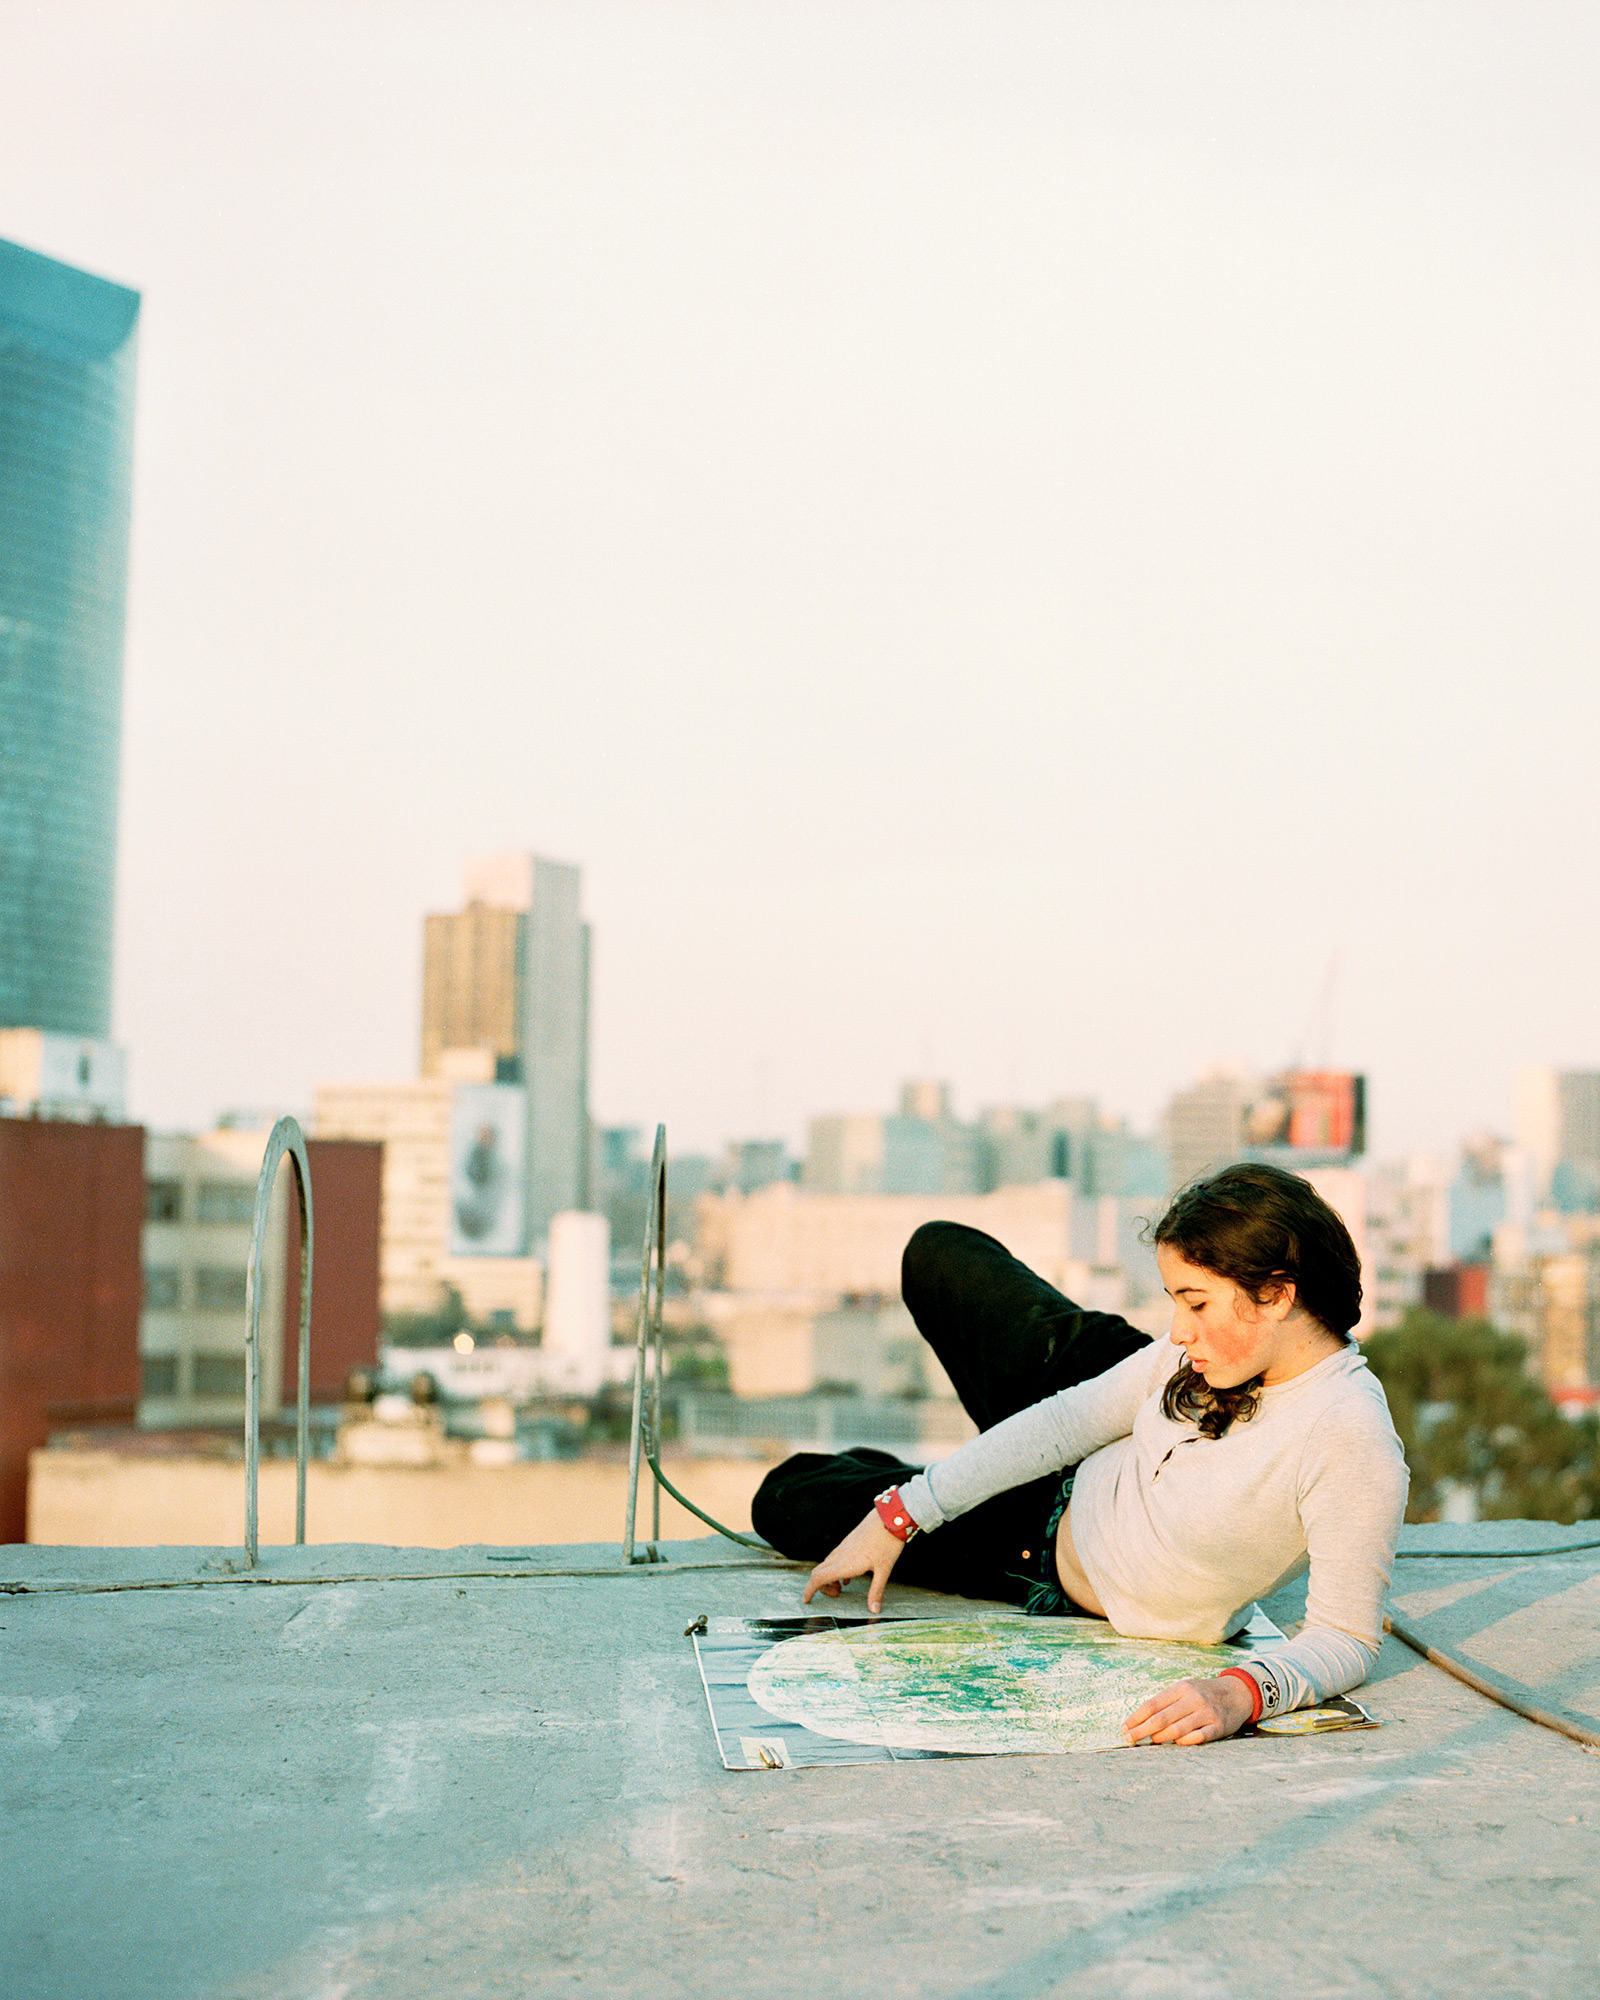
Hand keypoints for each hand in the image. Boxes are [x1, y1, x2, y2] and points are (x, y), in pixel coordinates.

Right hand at [801, 1511, 906, 1614]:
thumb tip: (874, 1610)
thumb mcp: (884, 1570)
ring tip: (842, 1588)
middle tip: (836, 1596)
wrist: (889, 1518)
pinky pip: (834, 1557)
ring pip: (826, 1564)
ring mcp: (844, 1546)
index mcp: (846, 1564)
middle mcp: (840, 1554)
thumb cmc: (887, 1543)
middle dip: (820, 1587)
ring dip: (828, 1578)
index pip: (819, 1578)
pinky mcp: (849, 1541)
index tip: (806, 1600)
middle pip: (818, 1572)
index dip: (810, 1590)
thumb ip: (876, 1591)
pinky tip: (848, 1576)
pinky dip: (834, 1569)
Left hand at [1123, 1673, 1254, 1747]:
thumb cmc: (1203, 1694)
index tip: (1124, 1728)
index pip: (1153, 1704)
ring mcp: (1207, 1713)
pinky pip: (1198, 1738)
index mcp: (1181, 1688)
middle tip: (1129, 1739)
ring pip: (1177, 1729)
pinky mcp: (1219, 1727)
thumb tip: (1141, 1722)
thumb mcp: (1185, 1690)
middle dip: (1142, 1730)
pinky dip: (1183, 1742)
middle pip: (1161, 1718)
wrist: (1237, 1693)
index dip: (1136, 1717)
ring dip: (1160, 1738)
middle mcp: (1193, 1699)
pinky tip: (1174, 1745)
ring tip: (1149, 1742)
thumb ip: (1166, 1703)